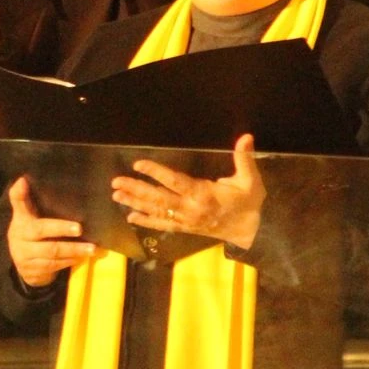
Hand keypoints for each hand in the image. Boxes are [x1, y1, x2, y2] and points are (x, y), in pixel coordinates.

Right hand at [6, 175, 96, 287]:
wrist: (21, 262)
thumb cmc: (28, 231)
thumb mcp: (24, 215)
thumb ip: (23, 199)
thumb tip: (22, 179)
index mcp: (20, 223)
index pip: (23, 209)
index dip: (27, 200)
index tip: (38, 191)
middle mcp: (20, 241)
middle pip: (43, 233)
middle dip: (62, 231)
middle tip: (80, 229)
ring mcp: (26, 259)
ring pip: (52, 255)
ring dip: (73, 252)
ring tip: (91, 248)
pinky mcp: (34, 273)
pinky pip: (54, 267)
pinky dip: (69, 262)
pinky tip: (82, 257)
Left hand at [113, 135, 264, 249]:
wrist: (252, 231)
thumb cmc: (249, 202)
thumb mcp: (251, 180)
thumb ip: (245, 158)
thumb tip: (246, 137)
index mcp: (204, 194)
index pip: (175, 181)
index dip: (156, 172)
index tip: (138, 164)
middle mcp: (190, 208)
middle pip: (159, 198)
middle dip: (136, 189)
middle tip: (116, 182)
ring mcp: (186, 220)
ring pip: (157, 211)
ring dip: (135, 203)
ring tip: (116, 195)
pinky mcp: (185, 228)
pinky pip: (163, 225)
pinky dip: (146, 221)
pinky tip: (131, 217)